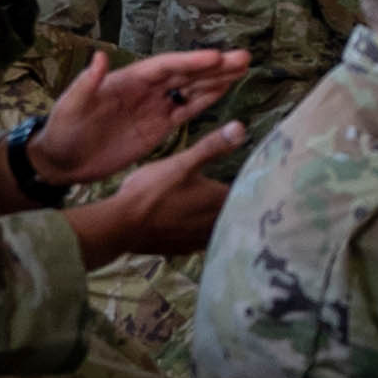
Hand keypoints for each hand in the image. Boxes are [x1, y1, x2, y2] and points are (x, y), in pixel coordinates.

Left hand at [27, 47, 244, 188]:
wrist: (62, 162)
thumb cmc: (62, 131)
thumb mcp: (70, 107)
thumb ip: (86, 84)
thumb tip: (100, 58)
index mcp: (126, 81)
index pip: (164, 67)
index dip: (190, 62)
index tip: (215, 57)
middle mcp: (144, 90)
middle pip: (184, 74)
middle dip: (214, 66)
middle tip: (243, 58)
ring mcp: (154, 107)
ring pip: (190, 89)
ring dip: (216, 80)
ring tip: (242, 69)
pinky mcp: (159, 127)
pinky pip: (186, 111)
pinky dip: (205, 100)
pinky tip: (224, 90)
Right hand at [69, 124, 244, 262]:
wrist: (122, 225)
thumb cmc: (153, 191)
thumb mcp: (183, 162)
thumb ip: (213, 146)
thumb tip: (241, 127)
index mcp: (220, 202)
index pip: (248, 194)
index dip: (252, 186)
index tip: (256, 180)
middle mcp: (216, 224)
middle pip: (236, 214)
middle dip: (239, 204)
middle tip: (242, 194)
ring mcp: (200, 240)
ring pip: (219, 229)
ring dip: (221, 220)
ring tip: (221, 209)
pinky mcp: (184, 249)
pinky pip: (201, 240)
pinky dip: (202, 232)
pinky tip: (195, 225)